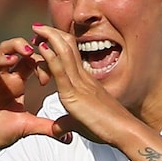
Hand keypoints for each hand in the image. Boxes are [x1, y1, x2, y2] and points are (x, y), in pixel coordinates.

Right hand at [0, 36, 65, 160]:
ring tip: (12, 59)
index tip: (47, 81)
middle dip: (19, 46)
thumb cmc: (2, 132)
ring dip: (1, 60)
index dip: (39, 64)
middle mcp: (0, 79)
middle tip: (31, 50)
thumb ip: (47, 127)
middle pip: (8, 51)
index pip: (28, 62)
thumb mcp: (28, 127)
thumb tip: (69, 137)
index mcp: (15, 82)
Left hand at [26, 23, 136, 145]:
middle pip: (67, 45)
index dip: (57, 43)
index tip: (43, 39)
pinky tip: (41, 46)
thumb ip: (67, 124)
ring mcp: (80, 83)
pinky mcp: (74, 93)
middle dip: (51, 33)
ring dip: (49, 37)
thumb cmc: (108, 129)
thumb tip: (59, 130)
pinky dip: (49, 55)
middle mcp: (83, 78)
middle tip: (37, 29)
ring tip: (36, 28)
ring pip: (64, 51)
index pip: (70, 54)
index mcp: (85, 81)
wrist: (124, 132)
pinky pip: (61, 69)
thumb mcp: (81, 124)